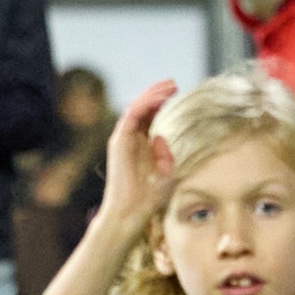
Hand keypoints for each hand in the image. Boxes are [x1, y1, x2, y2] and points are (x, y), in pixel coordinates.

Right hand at [104, 78, 179, 212]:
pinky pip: (132, 115)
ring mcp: (123, 139)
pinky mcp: (119, 140)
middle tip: (173, 83)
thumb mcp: (165, 172)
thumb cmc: (148, 197)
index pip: (148, 116)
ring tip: (170, 86)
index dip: (160, 102)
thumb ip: (164, 154)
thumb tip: (159, 136)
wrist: (131, 210)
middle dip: (157, 93)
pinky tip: (160, 98)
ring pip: (136, 108)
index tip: (175, 92)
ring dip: (152, 94)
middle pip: (142, 108)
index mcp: (140, 145)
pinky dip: (145, 104)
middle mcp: (129, 139)